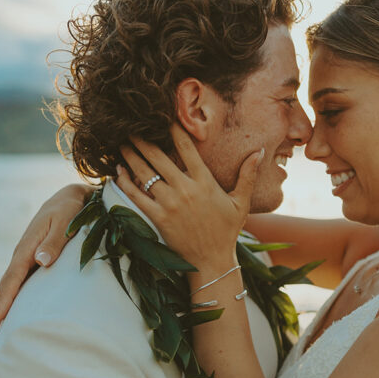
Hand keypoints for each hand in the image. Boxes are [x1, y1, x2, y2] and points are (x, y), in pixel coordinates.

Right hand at [0, 183, 90, 352]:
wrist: (69, 199)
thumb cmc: (70, 210)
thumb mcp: (65, 221)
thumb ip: (55, 241)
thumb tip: (41, 261)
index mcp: (27, 248)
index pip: (13, 278)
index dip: (5, 300)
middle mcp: (22, 257)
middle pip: (4, 292)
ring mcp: (25, 263)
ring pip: (8, 293)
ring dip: (0, 318)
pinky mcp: (32, 266)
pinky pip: (18, 289)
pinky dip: (11, 307)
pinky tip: (9, 324)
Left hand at [115, 126, 263, 269]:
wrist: (212, 261)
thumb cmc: (227, 231)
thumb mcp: (241, 202)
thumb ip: (248, 175)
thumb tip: (260, 152)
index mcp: (205, 182)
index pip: (186, 147)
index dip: (173, 128)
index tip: (163, 116)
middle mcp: (185, 189)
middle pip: (158, 156)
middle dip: (143, 140)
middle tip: (131, 127)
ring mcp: (170, 204)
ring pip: (144, 173)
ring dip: (131, 156)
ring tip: (122, 144)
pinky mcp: (158, 218)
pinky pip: (136, 195)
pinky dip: (125, 181)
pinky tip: (118, 171)